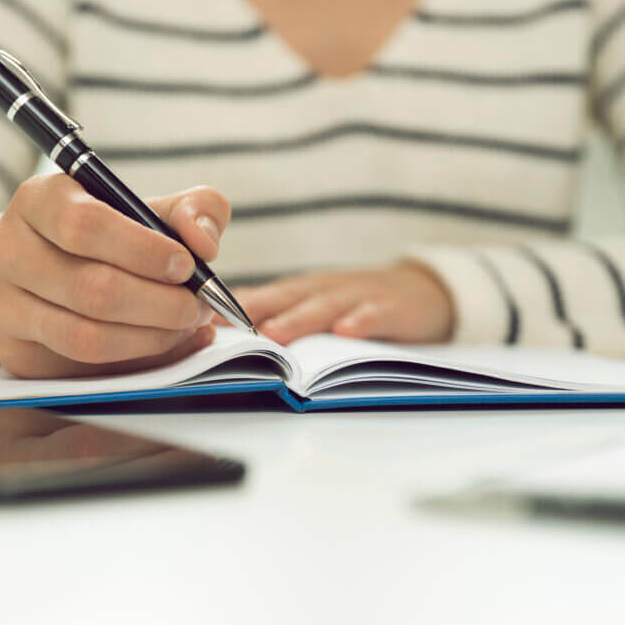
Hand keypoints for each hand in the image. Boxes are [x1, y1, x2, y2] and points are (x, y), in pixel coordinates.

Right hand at [0, 176, 231, 377]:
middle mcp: (7, 249)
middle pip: (90, 288)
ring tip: (188, 327)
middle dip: (159, 303)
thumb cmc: (114, 238)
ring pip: (85, 335)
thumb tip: (203, 241)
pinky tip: (166, 346)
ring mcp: (1, 305)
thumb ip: (193, 210)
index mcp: (39, 199)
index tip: (188, 265)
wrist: (54, 276)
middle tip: (199, 307)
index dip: (142, 249)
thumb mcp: (152, 210)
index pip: (84, 225)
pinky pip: (80, 368)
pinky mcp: (13, 352)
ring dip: (151, 338)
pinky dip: (135, 362)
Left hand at [231, 263, 453, 345]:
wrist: (425, 293)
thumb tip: (222, 332)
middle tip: (225, 327)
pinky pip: (375, 313)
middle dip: (253, 313)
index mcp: (301, 292)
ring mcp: (357, 296)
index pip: (261, 298)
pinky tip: (348, 332)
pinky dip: (362, 321)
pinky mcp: (392, 306)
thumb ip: (279, 314)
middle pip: (285, 299)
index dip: (230, 308)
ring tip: (275, 335)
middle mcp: (323, 289)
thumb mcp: (316, 305)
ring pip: (324, 307)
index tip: (198, 322)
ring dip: (298, 320)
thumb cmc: (358, 305)